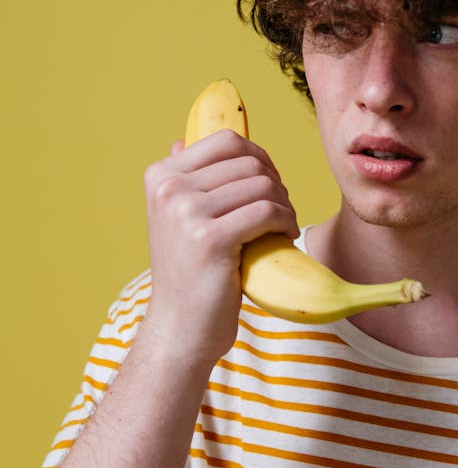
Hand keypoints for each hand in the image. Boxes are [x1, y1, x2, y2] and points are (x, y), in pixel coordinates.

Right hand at [141, 129, 298, 366]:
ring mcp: (186, 212)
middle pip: (250, 162)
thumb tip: (184, 138)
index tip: (268, 184)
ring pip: (263, 186)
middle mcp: (169, 188)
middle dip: (276, 185)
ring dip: (285, 205)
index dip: (259, 157)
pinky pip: (267, 212)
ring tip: (281, 227)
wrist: (179, 328)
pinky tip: (284, 237)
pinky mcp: (209, 239)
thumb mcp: (175, 218)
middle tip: (279, 213)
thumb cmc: (188, 273)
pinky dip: (286, 222)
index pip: (226, 140)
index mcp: (160, 176)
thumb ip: (184, 179)